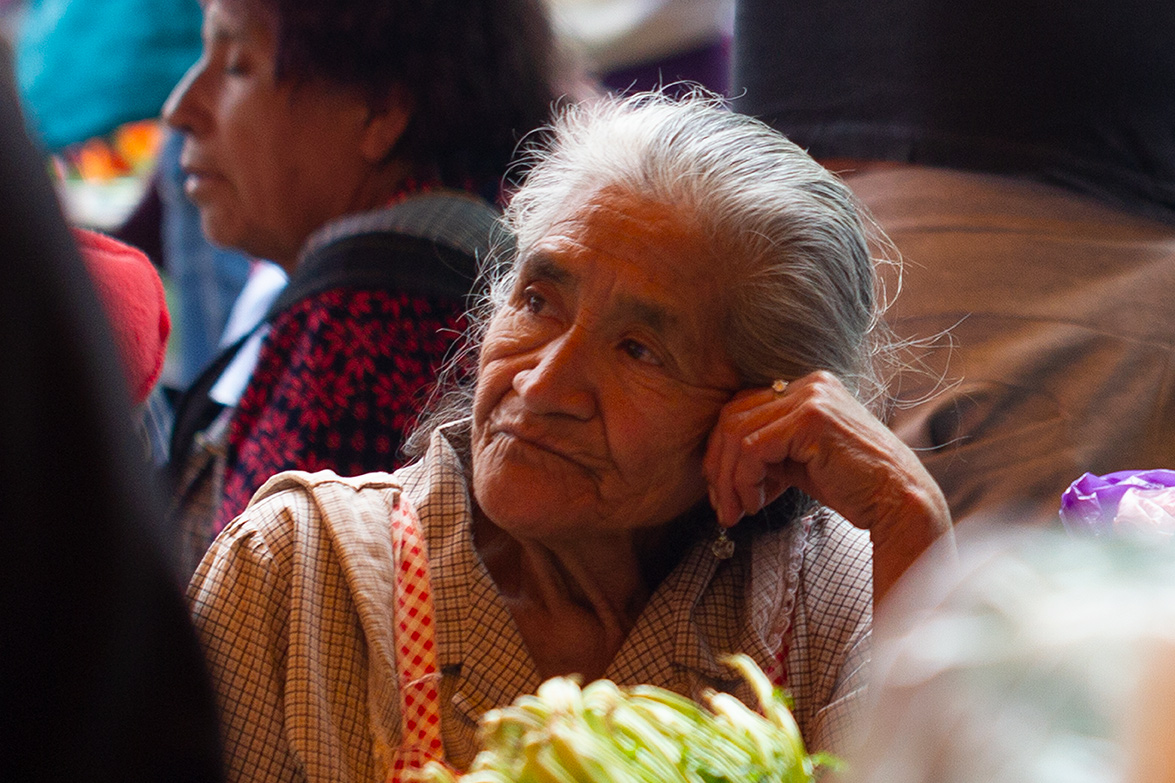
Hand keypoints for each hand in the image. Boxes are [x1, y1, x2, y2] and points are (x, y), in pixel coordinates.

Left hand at [702, 370, 952, 602]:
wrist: (898, 501)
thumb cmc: (853, 487)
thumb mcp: (800, 461)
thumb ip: (769, 450)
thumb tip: (723, 463)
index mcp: (809, 387)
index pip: (743, 408)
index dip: (723, 450)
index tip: (722, 489)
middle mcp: (810, 384)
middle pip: (733, 417)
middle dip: (718, 466)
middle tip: (721, 505)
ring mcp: (811, 397)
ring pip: (738, 434)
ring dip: (729, 479)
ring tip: (736, 511)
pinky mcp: (810, 420)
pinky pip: (753, 449)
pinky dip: (744, 480)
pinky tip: (755, 503)